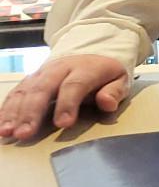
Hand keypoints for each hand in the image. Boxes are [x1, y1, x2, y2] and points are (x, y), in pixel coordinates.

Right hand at [0, 55, 131, 141]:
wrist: (91, 52)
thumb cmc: (105, 73)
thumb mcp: (120, 79)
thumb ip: (114, 92)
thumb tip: (107, 103)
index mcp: (84, 68)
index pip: (73, 86)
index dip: (67, 105)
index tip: (63, 124)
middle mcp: (58, 69)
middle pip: (42, 89)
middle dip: (32, 113)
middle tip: (25, 133)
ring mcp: (41, 74)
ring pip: (24, 91)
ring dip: (13, 112)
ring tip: (7, 132)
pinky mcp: (30, 80)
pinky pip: (15, 93)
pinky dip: (6, 109)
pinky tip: (1, 125)